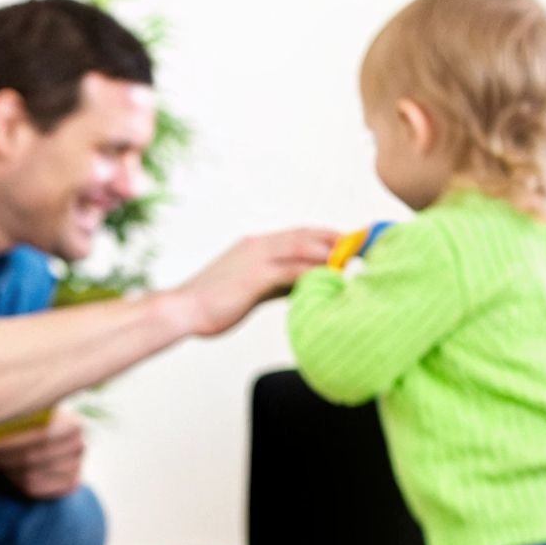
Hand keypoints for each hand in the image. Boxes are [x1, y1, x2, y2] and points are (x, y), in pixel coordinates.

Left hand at [0, 409, 85, 499]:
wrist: (56, 438)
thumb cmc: (34, 421)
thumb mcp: (29, 412)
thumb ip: (13, 417)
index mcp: (72, 423)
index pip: (39, 436)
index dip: (7, 443)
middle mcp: (79, 446)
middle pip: (32, 458)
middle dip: (0, 458)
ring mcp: (76, 469)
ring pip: (30, 476)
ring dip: (4, 471)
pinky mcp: (69, 485)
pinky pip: (34, 489)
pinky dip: (13, 483)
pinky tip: (3, 473)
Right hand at [165, 227, 338, 336]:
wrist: (182, 310)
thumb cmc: (213, 304)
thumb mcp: (250, 289)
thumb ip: (277, 284)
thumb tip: (303, 285)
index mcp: (256, 245)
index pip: (299, 234)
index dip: (326, 236)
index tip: (350, 243)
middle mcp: (259, 245)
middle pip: (306, 235)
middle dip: (336, 240)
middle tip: (363, 248)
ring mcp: (257, 259)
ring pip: (303, 247)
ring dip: (330, 253)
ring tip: (354, 262)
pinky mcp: (255, 277)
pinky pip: (292, 271)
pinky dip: (314, 273)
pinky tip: (331, 281)